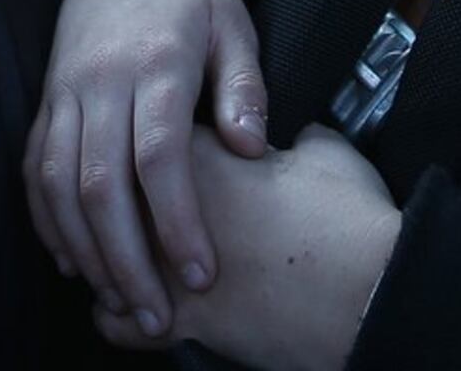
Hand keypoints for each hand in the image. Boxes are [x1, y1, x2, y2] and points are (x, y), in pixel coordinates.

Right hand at [27, 0, 269, 339]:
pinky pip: (35, 170)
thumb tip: (252, 150)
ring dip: (85, 252)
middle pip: (100, 186)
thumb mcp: (233, 24)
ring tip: (119, 302)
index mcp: (155, 65)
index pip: (158, 156)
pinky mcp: (45, 102)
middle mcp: (100, 83)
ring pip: (59, 186)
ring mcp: (64, 93)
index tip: (202, 272)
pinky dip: (47, 221)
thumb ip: (244, 87)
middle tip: (158, 316)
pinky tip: (72, 262)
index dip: (177, 221)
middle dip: (128, 260)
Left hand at [88, 128, 401, 370]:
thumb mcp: (327, 153)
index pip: (143, 138)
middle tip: (133, 214)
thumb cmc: (346, 217)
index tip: (168, 162)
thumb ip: (296, 138)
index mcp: (194, 153)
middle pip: (105, 198)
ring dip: (103, 264)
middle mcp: (162, 209)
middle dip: (111, 210)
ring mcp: (163, 267)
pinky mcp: (175, 321)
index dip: (153, 150)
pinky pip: (114, 322)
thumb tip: (298, 138)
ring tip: (120, 266)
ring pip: (98, 260)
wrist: (362, 289)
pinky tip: (126, 315)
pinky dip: (115, 320)